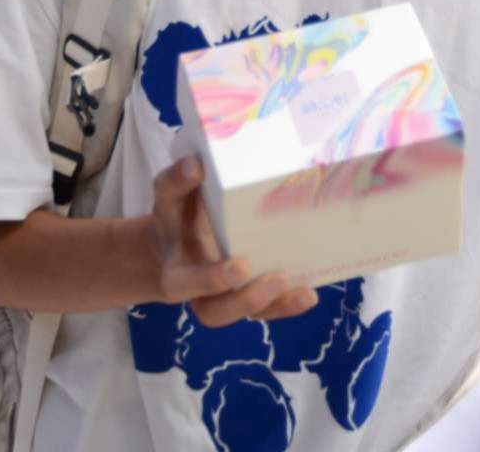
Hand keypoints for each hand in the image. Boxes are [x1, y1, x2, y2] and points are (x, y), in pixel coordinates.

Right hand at [149, 157, 318, 326]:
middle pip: (217, 312)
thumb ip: (176, 183)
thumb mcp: (169, 198)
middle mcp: (199, 295)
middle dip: (249, 298)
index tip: (241, 264)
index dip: (212, 280)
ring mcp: (226, 299)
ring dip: (278, 305)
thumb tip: (194, 165)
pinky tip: (309, 293)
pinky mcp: (249, 296)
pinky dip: (289, 304)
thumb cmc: (175, 215)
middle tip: (279, 276)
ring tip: (306, 293)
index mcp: (174, 274)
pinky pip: (269, 309)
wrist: (178, 237)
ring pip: (249, 315)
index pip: (185, 285)